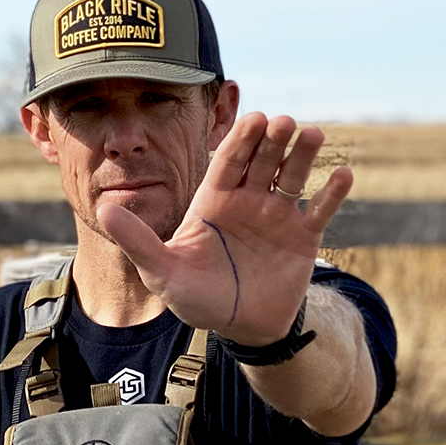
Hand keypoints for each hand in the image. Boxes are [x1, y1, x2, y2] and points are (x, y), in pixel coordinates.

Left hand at [95, 112, 352, 346]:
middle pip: (262, 161)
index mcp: (215, 200)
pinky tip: (344, 175)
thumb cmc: (196, 297)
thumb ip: (137, 239)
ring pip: (292, 177)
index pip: (228, 161)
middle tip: (283, 121)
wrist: (239, 327)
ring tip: (313, 134)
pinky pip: (320, 210)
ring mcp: (278, 216)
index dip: (240, 140)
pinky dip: (333, 193)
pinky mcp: (303, 237)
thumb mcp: (161, 270)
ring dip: (303, 156)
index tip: (252, 117)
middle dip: (272, 140)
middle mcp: (249, 200)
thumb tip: (101, 207)